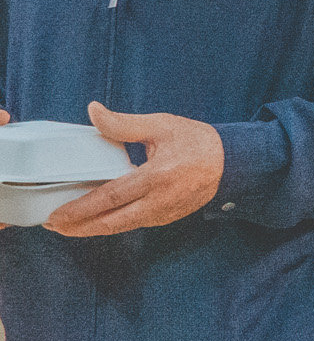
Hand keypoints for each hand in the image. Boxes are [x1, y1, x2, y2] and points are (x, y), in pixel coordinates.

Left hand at [47, 102, 220, 235]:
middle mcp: (160, 200)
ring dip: (94, 228)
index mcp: (157, 176)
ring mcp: (165, 212)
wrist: (232, 162)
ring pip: (122, 227)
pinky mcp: (168, 217)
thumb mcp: (161, 125)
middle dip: (80, 227)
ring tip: (70, 225)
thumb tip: (94, 111)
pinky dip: (113, 224)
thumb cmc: (197, 142)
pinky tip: (99, 219)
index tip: (58, 215)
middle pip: (112, 221)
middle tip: (54, 226)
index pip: (110, 197)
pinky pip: (135, 224)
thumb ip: (124, 123)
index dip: (81, 209)